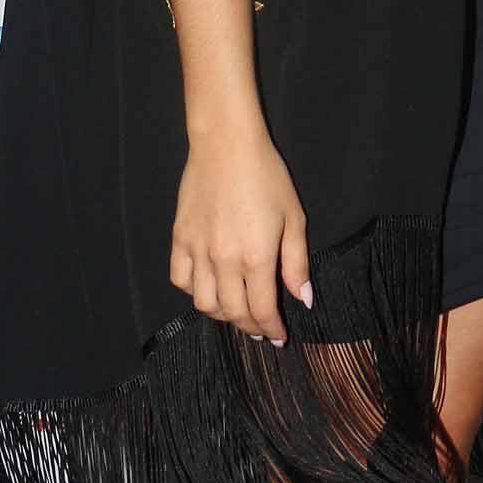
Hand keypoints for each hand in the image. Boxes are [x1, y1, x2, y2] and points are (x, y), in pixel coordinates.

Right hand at [171, 126, 312, 344]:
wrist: (226, 145)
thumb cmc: (267, 177)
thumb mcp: (294, 218)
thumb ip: (297, 263)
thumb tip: (303, 300)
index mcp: (255, 257)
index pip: (261, 309)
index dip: (271, 328)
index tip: (278, 336)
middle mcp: (223, 260)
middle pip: (233, 312)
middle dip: (249, 327)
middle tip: (260, 329)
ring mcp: (197, 250)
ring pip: (203, 303)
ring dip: (222, 314)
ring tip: (236, 311)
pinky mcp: (178, 239)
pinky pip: (180, 279)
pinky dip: (194, 291)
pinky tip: (209, 287)